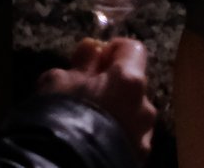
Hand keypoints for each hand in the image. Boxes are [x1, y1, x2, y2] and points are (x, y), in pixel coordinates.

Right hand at [39, 36, 156, 158]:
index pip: (133, 48)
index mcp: (129, 81)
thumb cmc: (60, 120)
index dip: (112, 50)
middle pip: (132, 85)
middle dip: (111, 86)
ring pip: (131, 114)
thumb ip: (82, 62)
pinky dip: (116, 135)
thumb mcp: (58, 83)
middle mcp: (144, 107)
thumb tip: (92, 47)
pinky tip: (93, 142)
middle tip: (83, 96)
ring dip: (114, 113)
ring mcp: (143, 137)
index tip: (93, 60)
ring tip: (86, 124)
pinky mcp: (138, 158)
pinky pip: (129, 138)